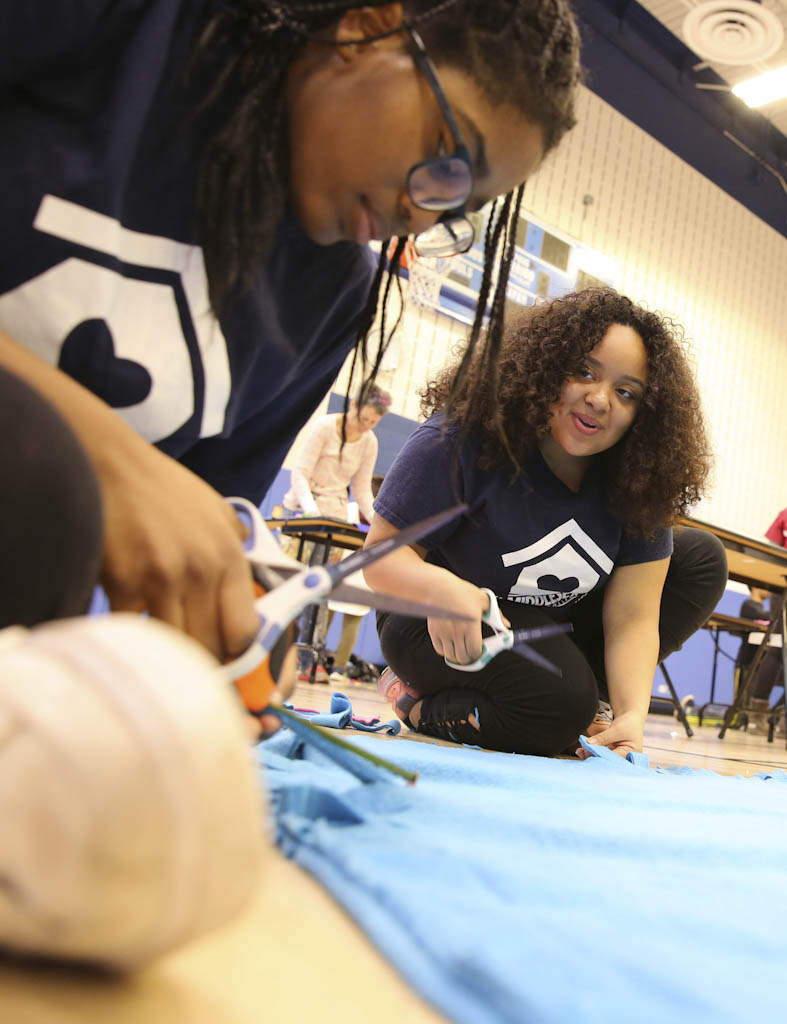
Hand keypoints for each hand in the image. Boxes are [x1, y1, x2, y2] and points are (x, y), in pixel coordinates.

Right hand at [98, 436, 259, 660]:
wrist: (111, 463)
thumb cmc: (161, 488)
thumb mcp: (215, 510)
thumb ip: (237, 546)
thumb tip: (255, 581)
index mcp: (229, 556)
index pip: (245, 630)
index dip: (236, 653)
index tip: (225, 659)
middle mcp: (201, 570)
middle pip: (209, 647)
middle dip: (201, 660)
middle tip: (190, 657)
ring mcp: (161, 577)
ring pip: (172, 646)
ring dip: (166, 652)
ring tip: (161, 645)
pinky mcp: (122, 581)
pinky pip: (131, 631)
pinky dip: (130, 635)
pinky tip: (130, 625)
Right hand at [426, 579, 502, 664]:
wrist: (438, 587)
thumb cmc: (460, 591)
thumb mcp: (483, 600)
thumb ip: (496, 615)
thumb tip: (505, 625)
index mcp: (471, 625)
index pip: (475, 651)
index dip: (480, 654)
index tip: (482, 650)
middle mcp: (456, 632)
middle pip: (463, 658)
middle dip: (470, 658)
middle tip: (473, 652)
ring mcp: (444, 634)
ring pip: (452, 656)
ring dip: (459, 656)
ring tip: (463, 650)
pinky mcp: (434, 633)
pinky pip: (440, 651)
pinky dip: (447, 652)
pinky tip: (452, 645)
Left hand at [575, 710, 643, 759]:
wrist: (631, 719)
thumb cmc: (628, 723)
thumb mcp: (616, 729)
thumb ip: (603, 737)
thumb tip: (588, 744)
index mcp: (630, 754)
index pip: (613, 758)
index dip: (599, 755)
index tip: (587, 751)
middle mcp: (625, 758)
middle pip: (607, 760)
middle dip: (594, 756)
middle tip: (582, 751)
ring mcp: (618, 757)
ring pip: (603, 758)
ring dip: (591, 755)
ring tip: (580, 751)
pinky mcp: (612, 754)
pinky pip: (601, 754)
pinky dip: (593, 752)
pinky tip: (582, 750)